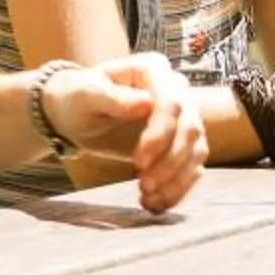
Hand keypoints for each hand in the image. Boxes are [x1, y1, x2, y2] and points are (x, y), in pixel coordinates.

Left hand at [44, 53, 207, 213]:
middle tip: (143, 185)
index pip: (171, 102)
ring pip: (196, 150)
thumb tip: (145, 103)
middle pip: (191, 128)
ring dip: (176, 180)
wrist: (77, 114)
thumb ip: (113, 97)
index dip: (160, 135)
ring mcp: (183, 116)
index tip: (138, 162)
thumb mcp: (86, 94)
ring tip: (148, 200)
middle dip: (170, 162)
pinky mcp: (182, 142)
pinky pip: (192, 167)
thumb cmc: (79, 98)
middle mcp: (176, 89)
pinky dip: (178, 189)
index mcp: (154, 69)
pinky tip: (155, 204)